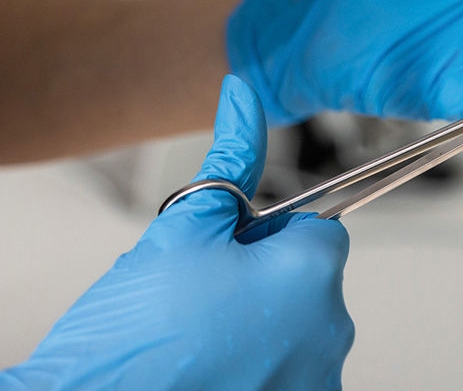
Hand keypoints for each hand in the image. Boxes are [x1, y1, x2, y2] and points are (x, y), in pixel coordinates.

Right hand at [0, 76, 353, 389]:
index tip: (231, 247)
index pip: (317, 227)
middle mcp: (330, 331)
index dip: (267, 232)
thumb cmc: (132, 339)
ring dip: (259, 322)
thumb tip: (244, 99)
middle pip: (306, 280)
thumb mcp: (179, 230)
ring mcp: (316, 380)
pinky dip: (257, 364)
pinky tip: (208, 365)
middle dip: (262, 277)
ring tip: (197, 333)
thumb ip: (228, 159)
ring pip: (296, 328)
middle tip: (201, 291)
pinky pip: (287, 371)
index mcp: (310, 272)